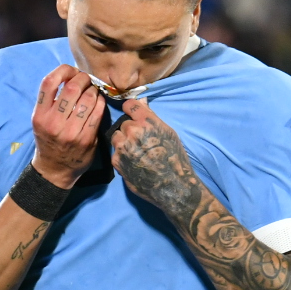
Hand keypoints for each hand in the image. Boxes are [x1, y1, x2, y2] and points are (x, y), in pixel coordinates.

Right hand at [32, 66, 104, 187]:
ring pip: (87, 99)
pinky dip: (100, 102)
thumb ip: (51, 101)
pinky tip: (98, 101)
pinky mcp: (87, 138)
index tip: (70, 71)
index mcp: (40, 115)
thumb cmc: (48, 140)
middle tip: (86, 79)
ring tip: (92, 90)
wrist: (54, 169)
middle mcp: (54, 122)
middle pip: (72, 87)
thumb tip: (70, 76)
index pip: (48, 83)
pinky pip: (97, 112)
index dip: (63, 71)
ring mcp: (71, 131)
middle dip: (82, 78)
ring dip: (93, 90)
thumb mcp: (41, 120)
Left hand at [110, 97, 200, 217]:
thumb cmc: (175, 158)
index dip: (130, 109)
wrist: (172, 185)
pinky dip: (122, 155)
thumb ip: (151, 118)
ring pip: (116, 137)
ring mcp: (122, 146)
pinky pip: (115, 152)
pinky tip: (133, 162)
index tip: (131, 114)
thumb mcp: (168, 133)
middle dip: (130, 130)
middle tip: (140, 141)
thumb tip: (141, 104)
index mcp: (147, 122)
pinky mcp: (116, 161)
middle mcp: (132, 131)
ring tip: (135, 152)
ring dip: (123, 142)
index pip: (129, 105)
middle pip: (123, 123)